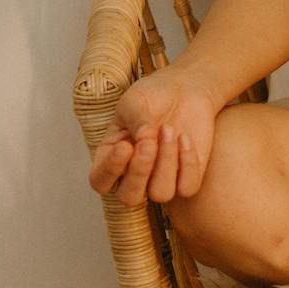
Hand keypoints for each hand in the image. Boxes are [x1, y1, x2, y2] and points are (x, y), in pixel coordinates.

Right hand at [87, 66, 216, 207]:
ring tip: (168, 130)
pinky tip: (185, 137)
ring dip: (166, 161)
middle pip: (129, 198)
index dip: (110, 170)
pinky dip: (188, 163)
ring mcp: (160, 179)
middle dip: (139, 172)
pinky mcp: (187, 178)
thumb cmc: (152, 97)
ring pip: (161, 193)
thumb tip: (145, 141)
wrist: (184, 90)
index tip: (125, 145)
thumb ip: (137, 122)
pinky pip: (187, 187)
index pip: (100, 181)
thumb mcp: (136, 102)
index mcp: (111, 158)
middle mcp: (133, 175)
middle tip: (148, 143)